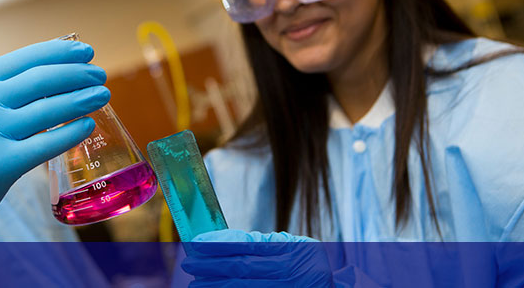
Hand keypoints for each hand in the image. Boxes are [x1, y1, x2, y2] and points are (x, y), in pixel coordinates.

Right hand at [0, 39, 110, 228]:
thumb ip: (13, 84)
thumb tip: (65, 63)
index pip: (28, 58)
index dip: (62, 53)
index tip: (88, 52)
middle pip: (41, 80)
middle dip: (78, 75)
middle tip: (101, 75)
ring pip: (48, 111)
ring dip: (82, 100)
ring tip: (102, 95)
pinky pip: (45, 145)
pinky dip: (71, 133)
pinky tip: (87, 125)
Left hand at [181, 229, 332, 286]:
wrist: (335, 287)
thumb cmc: (309, 262)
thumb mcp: (295, 244)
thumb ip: (264, 243)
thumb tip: (224, 241)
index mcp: (289, 251)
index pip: (247, 246)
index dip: (219, 244)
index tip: (196, 242)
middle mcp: (287, 272)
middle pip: (241, 269)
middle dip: (211, 266)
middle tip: (189, 264)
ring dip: (216, 286)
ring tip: (196, 284)